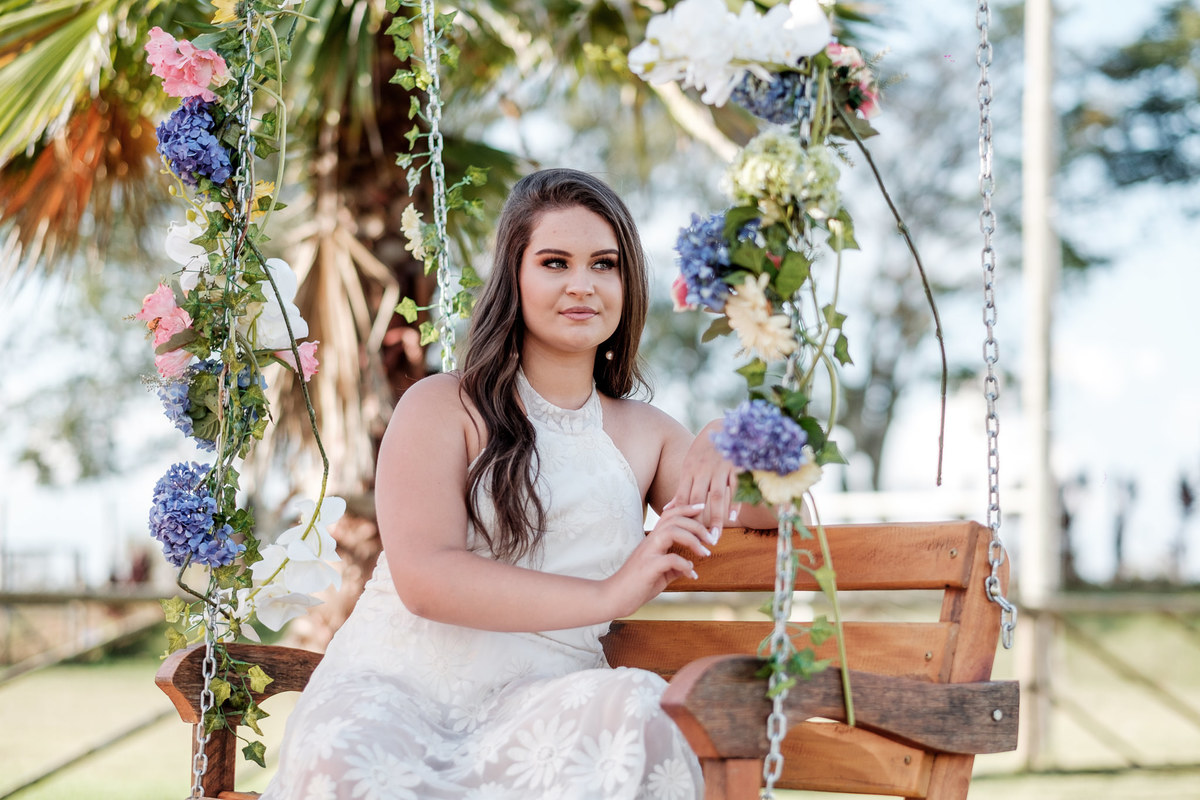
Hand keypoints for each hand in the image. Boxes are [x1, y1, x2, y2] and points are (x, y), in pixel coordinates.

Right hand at [602, 502, 712, 618]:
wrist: (614, 598)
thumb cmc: (635, 585)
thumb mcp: (659, 573)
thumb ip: (673, 566)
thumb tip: (689, 566)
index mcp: (652, 540)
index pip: (669, 515)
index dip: (686, 508)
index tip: (702, 508)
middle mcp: (650, 542)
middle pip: (674, 519)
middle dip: (697, 525)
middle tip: (712, 539)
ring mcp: (647, 553)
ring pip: (671, 532)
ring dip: (693, 540)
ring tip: (705, 553)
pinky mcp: (647, 568)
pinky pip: (670, 559)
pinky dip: (685, 566)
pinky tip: (692, 575)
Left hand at [670, 420, 739, 540]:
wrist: (726, 426)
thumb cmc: (705, 450)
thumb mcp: (689, 465)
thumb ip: (682, 489)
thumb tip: (667, 509)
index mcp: (689, 469)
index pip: (684, 497)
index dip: (682, 516)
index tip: (682, 535)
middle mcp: (703, 469)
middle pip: (698, 499)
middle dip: (698, 521)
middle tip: (698, 542)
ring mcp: (721, 468)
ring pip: (717, 496)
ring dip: (716, 517)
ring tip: (715, 537)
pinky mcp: (737, 467)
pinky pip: (735, 487)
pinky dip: (735, 502)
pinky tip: (733, 518)